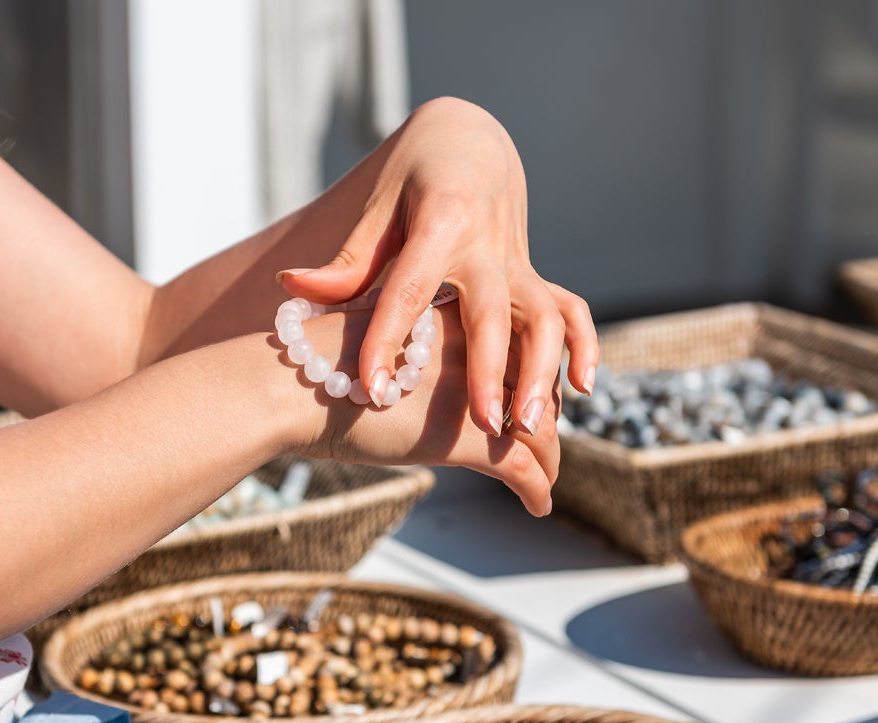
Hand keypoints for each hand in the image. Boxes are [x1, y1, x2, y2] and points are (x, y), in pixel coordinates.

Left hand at [276, 97, 597, 440]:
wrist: (470, 143)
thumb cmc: (412, 180)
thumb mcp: (378, 208)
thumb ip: (347, 259)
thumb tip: (293, 286)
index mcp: (440, 223)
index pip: (411, 289)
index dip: (389, 340)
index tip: (373, 388)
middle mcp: (488, 245)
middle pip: (493, 313)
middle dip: (490, 370)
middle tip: (484, 424)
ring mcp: (520, 263)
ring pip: (544, 317)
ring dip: (542, 372)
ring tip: (529, 425)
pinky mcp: (536, 276)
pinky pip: (572, 310)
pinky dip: (584, 347)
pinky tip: (583, 390)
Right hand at [289, 303, 558, 515]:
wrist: (297, 382)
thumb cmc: (314, 364)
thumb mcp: (370, 336)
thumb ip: (400, 345)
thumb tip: (399, 366)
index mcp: (456, 312)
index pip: (515, 342)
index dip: (523, 375)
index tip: (519, 397)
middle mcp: (479, 345)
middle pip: (537, 384)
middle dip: (541, 417)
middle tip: (538, 439)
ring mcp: (479, 391)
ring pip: (540, 429)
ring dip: (548, 459)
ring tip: (545, 477)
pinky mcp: (469, 437)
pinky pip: (524, 467)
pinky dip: (537, 489)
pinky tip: (538, 504)